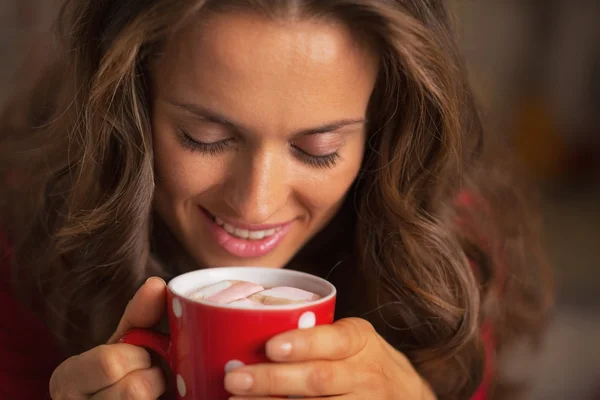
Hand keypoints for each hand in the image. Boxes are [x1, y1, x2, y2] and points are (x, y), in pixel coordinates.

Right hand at [49, 278, 167, 398]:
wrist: (127, 399)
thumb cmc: (128, 373)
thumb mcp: (127, 344)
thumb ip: (141, 316)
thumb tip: (157, 284)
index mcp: (67, 379)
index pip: (111, 362)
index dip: (140, 357)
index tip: (145, 358)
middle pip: (133, 390)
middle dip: (155, 380)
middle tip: (155, 379)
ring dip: (160, 396)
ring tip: (156, 395)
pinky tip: (161, 398)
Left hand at [224, 318, 436, 398]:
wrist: (405, 394)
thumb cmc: (361, 359)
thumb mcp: (351, 338)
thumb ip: (316, 335)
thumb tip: (248, 328)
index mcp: (360, 340)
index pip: (335, 340)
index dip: (303, 344)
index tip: (271, 346)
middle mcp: (365, 373)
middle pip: (319, 379)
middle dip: (273, 380)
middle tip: (235, 379)